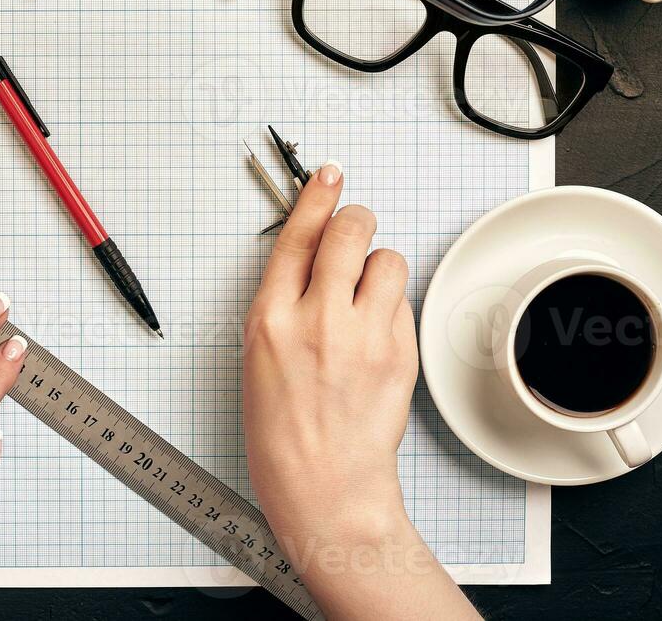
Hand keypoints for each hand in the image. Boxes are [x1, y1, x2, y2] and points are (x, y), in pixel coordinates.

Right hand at [243, 163, 477, 619]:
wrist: (324, 486)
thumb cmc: (283, 433)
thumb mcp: (259, 358)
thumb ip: (283, 304)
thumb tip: (313, 259)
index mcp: (270, 319)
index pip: (296, 236)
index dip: (315, 197)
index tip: (328, 176)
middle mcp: (317, 319)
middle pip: (348, 232)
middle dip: (356, 220)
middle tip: (355, 230)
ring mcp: (363, 335)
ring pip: (386, 259)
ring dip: (378, 266)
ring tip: (366, 295)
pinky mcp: (399, 353)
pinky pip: (402, 303)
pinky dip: (392, 307)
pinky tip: (376, 335)